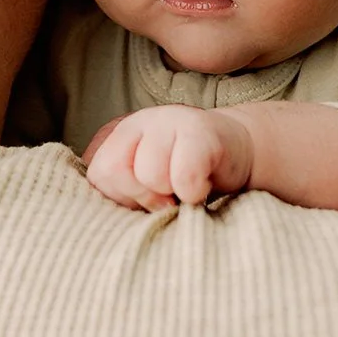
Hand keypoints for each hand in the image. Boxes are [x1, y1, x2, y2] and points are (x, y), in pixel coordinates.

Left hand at [82, 105, 253, 210]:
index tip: (148, 198)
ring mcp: (169, 119)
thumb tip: (100, 217)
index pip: (98, 175)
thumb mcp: (143, 185)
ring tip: (186, 186)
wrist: (239, 151)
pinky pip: (185, 179)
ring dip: (173, 194)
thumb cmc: (184, 177)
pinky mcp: (201, 130)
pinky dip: (195, 193)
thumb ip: (118, 191)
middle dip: (143, 195)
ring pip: (150, 176)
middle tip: (168, 195)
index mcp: (117, 135)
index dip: (123, 198)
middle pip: (115, 172)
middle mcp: (138, 121)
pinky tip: (204, 183)